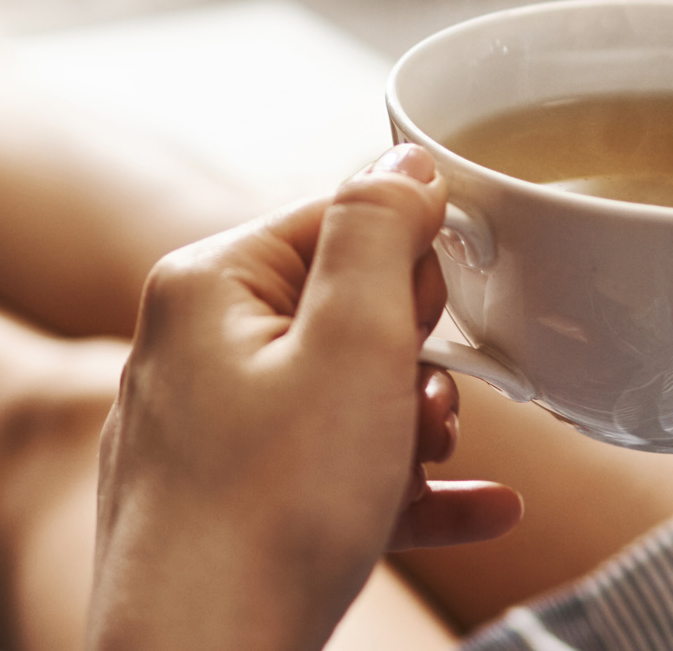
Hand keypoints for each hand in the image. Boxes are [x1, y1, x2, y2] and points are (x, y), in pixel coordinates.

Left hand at [87, 145, 521, 650]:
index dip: (407, 267)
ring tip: (433, 462)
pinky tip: (484, 512)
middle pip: (339, 310)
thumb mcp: (350, 346)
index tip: (441, 320)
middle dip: (410, 357)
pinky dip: (400, 489)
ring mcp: (201, 431)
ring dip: (410, 427)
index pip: (332, 221)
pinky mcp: (223, 504)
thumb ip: (378, 235)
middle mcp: (187, 346)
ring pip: (339, 397)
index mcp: (206, 285)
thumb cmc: (271, 510)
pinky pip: (327, 474)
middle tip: (427, 407)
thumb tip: (403, 160)